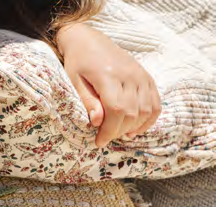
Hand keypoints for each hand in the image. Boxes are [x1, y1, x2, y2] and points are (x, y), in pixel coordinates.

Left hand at [56, 24, 160, 147]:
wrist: (89, 41)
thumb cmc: (79, 63)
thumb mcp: (75, 82)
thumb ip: (88, 102)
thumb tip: (97, 123)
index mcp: (109, 75)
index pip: (116, 110)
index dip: (109, 131)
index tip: (99, 142)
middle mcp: (129, 74)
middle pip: (132, 113)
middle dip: (118, 131)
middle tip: (106, 137)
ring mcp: (141, 75)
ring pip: (146, 110)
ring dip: (134, 127)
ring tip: (120, 134)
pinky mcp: (147, 77)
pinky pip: (156, 103)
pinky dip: (149, 119)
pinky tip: (136, 129)